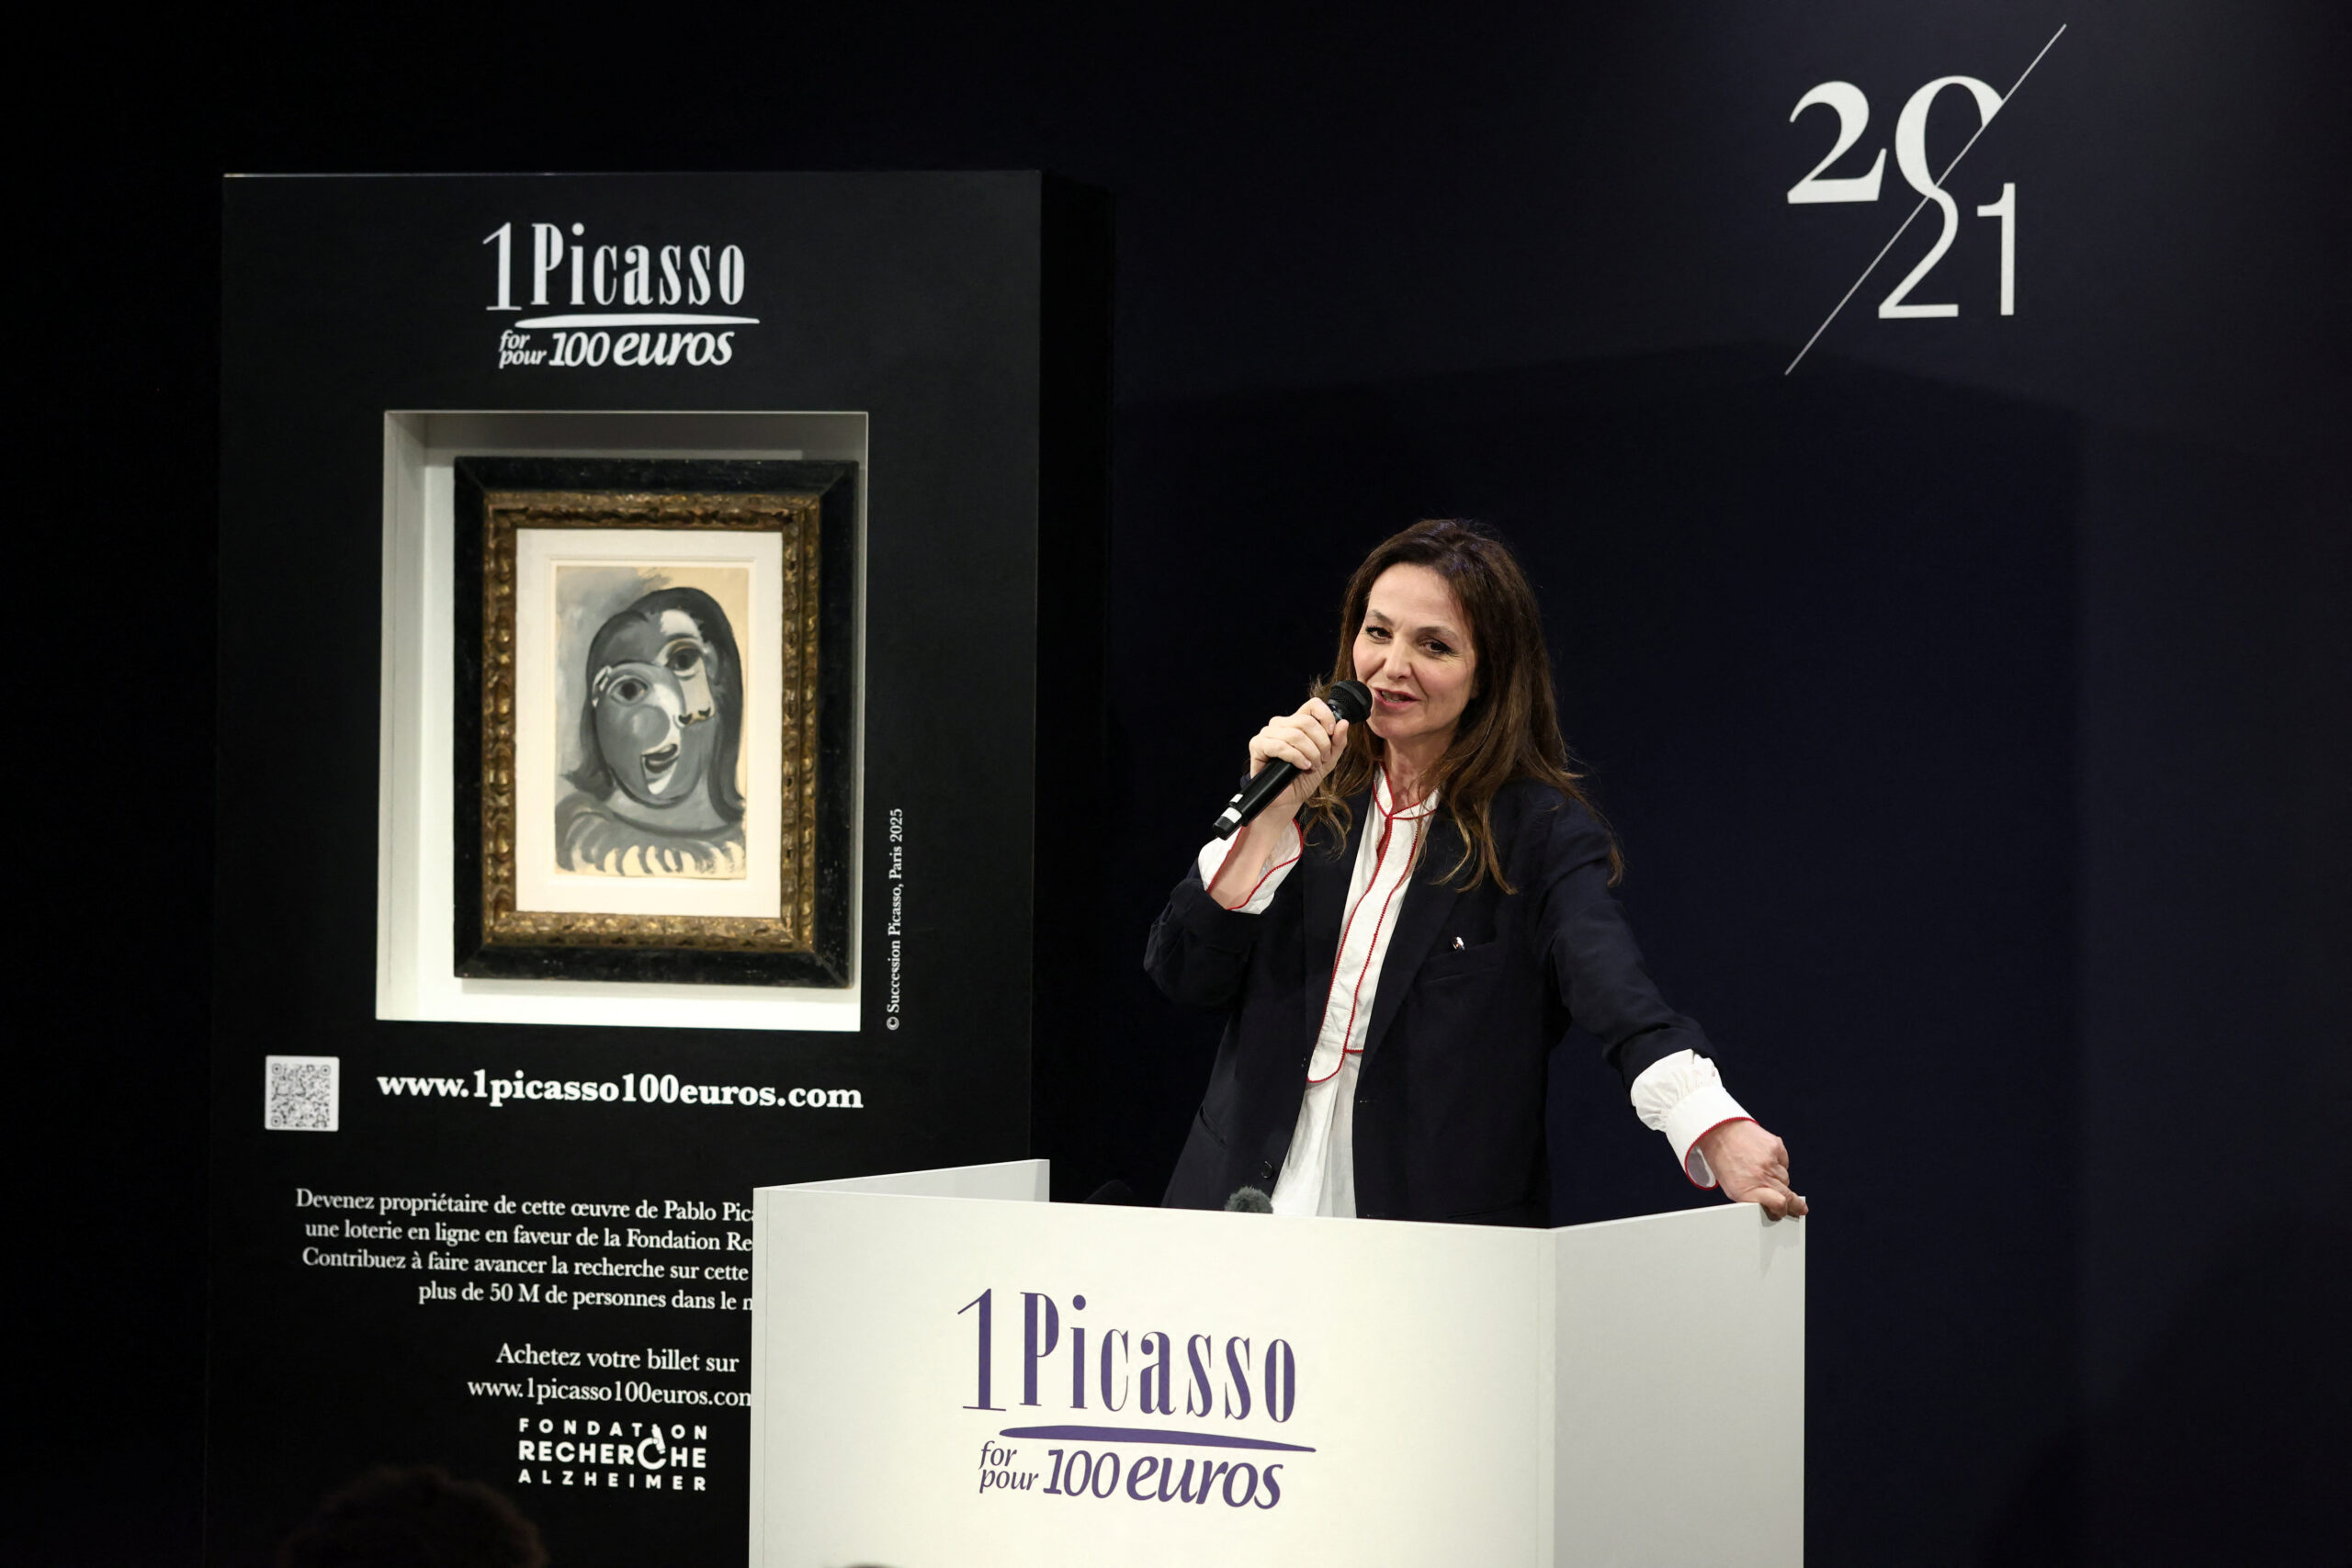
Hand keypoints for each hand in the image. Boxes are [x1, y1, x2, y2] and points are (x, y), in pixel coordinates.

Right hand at [1245, 697, 1349, 818]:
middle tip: (1323, 759)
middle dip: (1321, 743)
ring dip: (1310, 753)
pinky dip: (1296, 757)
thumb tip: (1344, 723)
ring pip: (1295, 735)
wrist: (1288, 799)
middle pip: (1306, 722)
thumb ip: (1337, 742)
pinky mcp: (1257, 746)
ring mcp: (1267, 733)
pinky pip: (1280, 746)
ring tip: (1312, 766)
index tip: (1331, 734)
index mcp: (1297, 722)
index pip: (1312, 705)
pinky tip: (1302, 766)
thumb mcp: (1327, 760)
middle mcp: (1281, 724)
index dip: (1326, 716)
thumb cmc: (1303, 778)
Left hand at [1696, 1120, 1806, 1218]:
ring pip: (1785, 1178)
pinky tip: (1765, 1159)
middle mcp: (1760, 1176)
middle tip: (1800, 1207)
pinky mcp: (1776, 1147)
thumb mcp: (1732, 1188)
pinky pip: (1784, 1162)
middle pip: (1788, 1195)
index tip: (1788, 1212)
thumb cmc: (1723, 1161)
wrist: (1721, 1133)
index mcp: (1747, 1190)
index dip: (1785, 1210)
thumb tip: (1771, 1208)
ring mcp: (1770, 1161)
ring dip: (1779, 1179)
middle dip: (1795, 1203)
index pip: (1779, 1204)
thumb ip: (1753, 1199)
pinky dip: (1778, 1163)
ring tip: (1764, 1172)